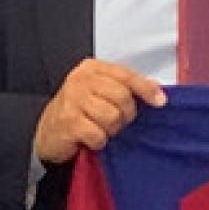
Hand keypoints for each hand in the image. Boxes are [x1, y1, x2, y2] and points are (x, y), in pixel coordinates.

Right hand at [34, 59, 166, 162]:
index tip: (160, 102)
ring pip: (112, 117)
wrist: (47, 132)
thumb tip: (156, 87)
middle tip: (118, 121)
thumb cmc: (78, 110)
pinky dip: (99, 140)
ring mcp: (72, 100)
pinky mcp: (68, 122)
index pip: (126, 75)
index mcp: (92, 68)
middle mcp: (81, 80)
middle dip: (126, 114)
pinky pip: (98, 134)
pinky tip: (90, 138)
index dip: (146, 89)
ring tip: (101, 128)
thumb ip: (125, 86)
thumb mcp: (100, 92)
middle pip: (122, 96)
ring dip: (112, 129)